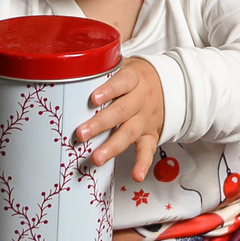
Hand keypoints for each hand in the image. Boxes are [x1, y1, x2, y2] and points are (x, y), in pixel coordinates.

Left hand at [77, 56, 164, 181]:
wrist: (169, 86)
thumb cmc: (136, 77)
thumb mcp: (123, 65)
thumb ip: (102, 68)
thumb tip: (70, 66)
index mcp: (134, 79)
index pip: (122, 83)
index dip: (108, 90)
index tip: (93, 99)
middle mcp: (141, 100)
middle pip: (121, 111)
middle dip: (100, 124)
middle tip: (81, 134)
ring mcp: (146, 119)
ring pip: (129, 133)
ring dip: (112, 147)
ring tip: (97, 158)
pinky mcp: (150, 135)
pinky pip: (148, 150)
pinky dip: (143, 163)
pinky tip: (136, 175)